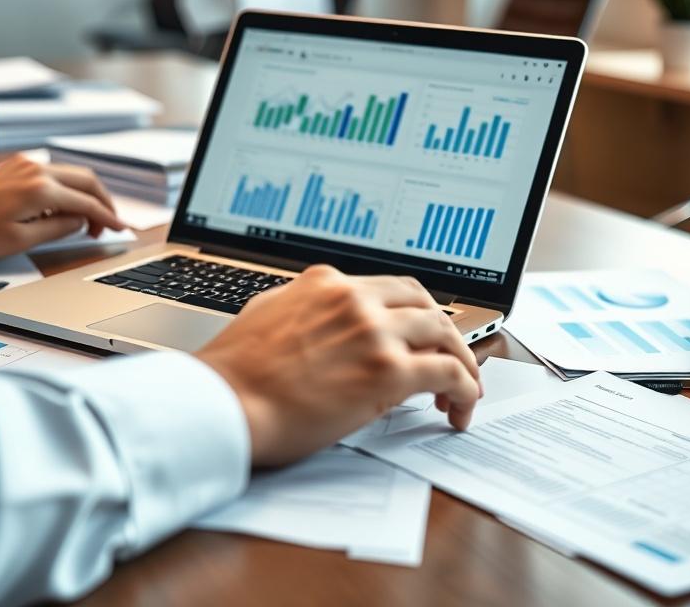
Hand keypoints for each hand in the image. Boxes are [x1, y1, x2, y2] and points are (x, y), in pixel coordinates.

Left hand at [0, 156, 126, 262]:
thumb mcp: (23, 240)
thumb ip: (59, 228)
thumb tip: (80, 221)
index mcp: (40, 189)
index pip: (87, 201)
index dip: (108, 217)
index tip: (122, 228)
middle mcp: (36, 170)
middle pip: (87, 179)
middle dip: (102, 202)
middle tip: (106, 226)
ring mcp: (25, 165)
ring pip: (72, 174)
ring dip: (85, 195)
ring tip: (84, 222)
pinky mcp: (16, 167)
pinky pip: (54, 174)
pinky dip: (67, 189)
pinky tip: (62, 209)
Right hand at [197, 265, 481, 465]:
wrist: (224, 404)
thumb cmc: (235, 372)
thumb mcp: (268, 313)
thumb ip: (304, 308)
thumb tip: (324, 319)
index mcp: (327, 283)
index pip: (389, 288)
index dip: (411, 314)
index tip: (419, 334)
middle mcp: (355, 299)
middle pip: (424, 304)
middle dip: (442, 331)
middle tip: (448, 357)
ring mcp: (374, 333)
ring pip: (444, 333)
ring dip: (461, 360)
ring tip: (461, 389)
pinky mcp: (387, 372)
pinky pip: (448, 372)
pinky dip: (465, 387)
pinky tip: (460, 406)